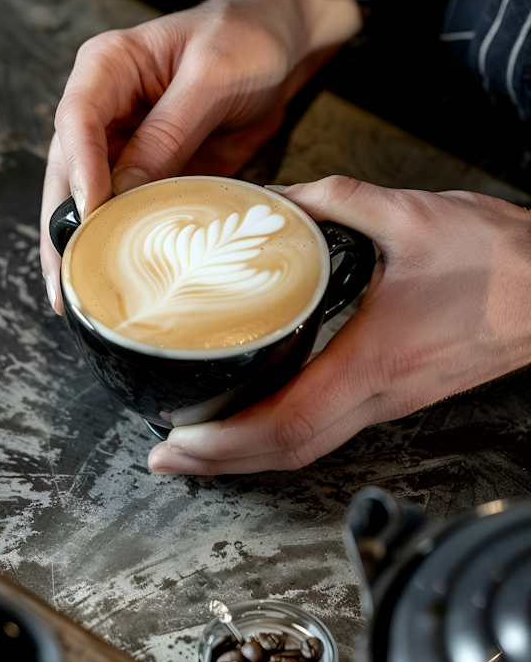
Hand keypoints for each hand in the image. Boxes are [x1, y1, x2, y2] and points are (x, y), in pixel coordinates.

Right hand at [40, 0, 361, 311]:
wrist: (277, 46)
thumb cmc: (244, 40)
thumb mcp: (212, 76)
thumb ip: (170, 130)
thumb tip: (126, 191)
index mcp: (107, 66)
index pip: (77, 120)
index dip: (79, 171)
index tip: (88, 215)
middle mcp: (104, 107)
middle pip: (68, 170)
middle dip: (63, 227)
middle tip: (65, 282)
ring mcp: (122, 143)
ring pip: (89, 198)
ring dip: (83, 245)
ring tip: (77, 296)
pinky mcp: (148, 169)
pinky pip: (128, 208)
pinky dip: (121, 242)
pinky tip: (113, 279)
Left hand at [148, 177, 530, 474]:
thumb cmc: (495, 260)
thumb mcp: (409, 215)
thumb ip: (335, 199)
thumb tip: (277, 199)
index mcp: (373, 358)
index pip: (286, 422)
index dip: (224, 444)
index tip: (176, 445)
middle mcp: (378, 393)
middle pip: (288, 451)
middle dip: (221, 462)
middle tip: (167, 456)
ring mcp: (390, 401)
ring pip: (309, 447)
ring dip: (249, 453)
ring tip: (200, 443)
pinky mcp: (398, 393)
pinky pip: (330, 428)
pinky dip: (283, 434)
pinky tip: (260, 417)